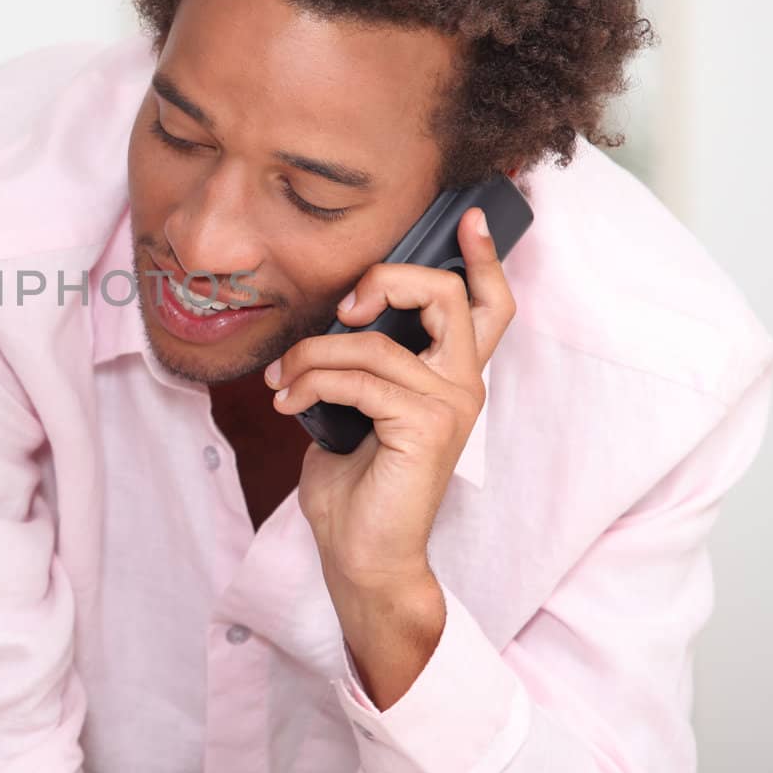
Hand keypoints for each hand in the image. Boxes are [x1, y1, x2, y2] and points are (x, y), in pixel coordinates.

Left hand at [263, 208, 516, 703]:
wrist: (363, 554)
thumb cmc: (357, 484)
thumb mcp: (356, 406)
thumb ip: (360, 363)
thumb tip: (325, 322)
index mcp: (452, 375)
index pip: (488, 305)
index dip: (482, 258)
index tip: (464, 217)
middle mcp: (463, 384)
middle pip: (446, 294)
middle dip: (385, 281)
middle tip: (342, 310)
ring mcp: (450, 405)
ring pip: (374, 342)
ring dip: (311, 355)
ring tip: (283, 383)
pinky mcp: (426, 427)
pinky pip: (357, 378)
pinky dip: (310, 383)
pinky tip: (287, 403)